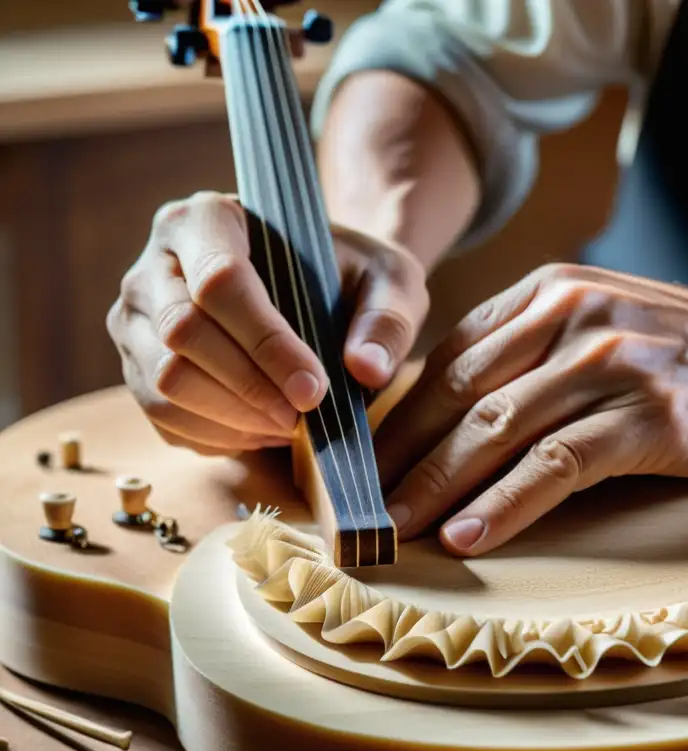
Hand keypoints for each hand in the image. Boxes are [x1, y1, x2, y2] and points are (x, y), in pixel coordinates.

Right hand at [107, 191, 428, 454]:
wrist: (318, 289)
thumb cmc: (350, 276)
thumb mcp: (390, 281)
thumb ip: (388, 318)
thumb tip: (366, 370)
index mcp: (208, 218)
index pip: (220, 280)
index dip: (267, 344)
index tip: (315, 389)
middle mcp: (155, 262)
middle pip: (181, 332)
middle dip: (249, 387)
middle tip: (303, 416)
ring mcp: (136, 317)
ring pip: (163, 380)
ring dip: (231, 418)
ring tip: (289, 425)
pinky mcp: (135, 365)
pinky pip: (162, 415)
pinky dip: (215, 434)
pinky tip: (262, 430)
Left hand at [373, 263, 687, 556]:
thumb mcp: (600, 325)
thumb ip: (530, 352)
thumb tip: (450, 414)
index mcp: (548, 293)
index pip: (448, 359)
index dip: (397, 418)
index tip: (363, 466)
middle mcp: (570, 316)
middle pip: (459, 394)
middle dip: (402, 458)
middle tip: (358, 509)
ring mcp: (611, 361)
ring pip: (497, 428)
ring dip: (437, 486)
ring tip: (395, 532)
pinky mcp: (650, 413)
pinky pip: (557, 463)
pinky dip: (506, 503)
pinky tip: (468, 535)